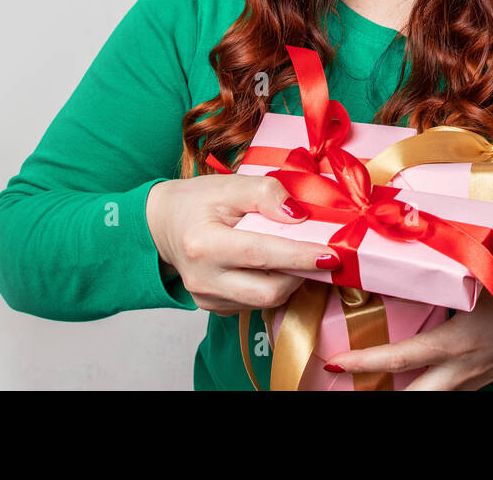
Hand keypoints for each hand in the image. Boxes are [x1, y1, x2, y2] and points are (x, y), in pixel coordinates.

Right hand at [144, 174, 340, 315]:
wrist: (161, 224)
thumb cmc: (196, 202)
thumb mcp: (229, 185)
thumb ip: (266, 193)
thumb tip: (299, 215)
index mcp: (204, 245)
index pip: (261, 255)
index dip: (299, 256)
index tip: (331, 256)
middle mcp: (203, 279)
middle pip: (268, 291)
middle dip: (301, 275)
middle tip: (318, 254)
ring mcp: (206, 298)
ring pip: (265, 302)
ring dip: (289, 281)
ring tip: (295, 256)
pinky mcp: (213, 307)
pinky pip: (253, 304)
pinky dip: (271, 286)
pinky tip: (273, 266)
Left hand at [321, 260, 492, 389]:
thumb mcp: (484, 273)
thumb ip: (446, 268)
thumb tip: (410, 253)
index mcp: (458, 343)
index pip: (400, 359)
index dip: (364, 362)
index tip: (337, 362)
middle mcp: (465, 368)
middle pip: (413, 397)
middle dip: (379, 393)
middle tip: (348, 381)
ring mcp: (479, 375)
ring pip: (432, 396)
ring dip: (404, 389)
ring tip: (373, 379)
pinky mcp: (489, 373)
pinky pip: (451, 389)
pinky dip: (428, 385)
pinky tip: (418, 372)